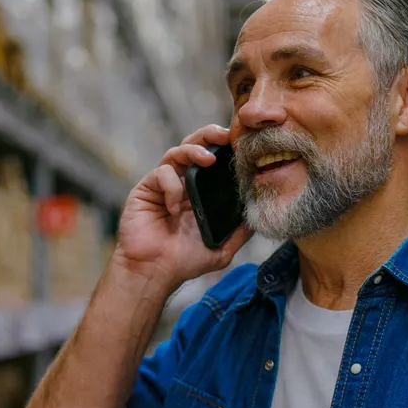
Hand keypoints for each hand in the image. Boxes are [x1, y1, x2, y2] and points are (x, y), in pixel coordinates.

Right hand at [112, 124, 251, 290]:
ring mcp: (163, 185)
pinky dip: (171, 186)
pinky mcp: (146, 189)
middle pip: (194, 146)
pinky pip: (161, 173)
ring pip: (177, 152)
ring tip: (207, 158)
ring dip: (193, 150)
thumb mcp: (222, 248)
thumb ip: (240, 232)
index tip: (242, 145)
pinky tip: (174, 208)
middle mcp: (182, 183)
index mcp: (200, 192)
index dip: (225, 149)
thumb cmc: (184, 261)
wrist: (154, 272)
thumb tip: (260, 217)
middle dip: (209, 135)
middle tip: (224, 135)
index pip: (213, 160)